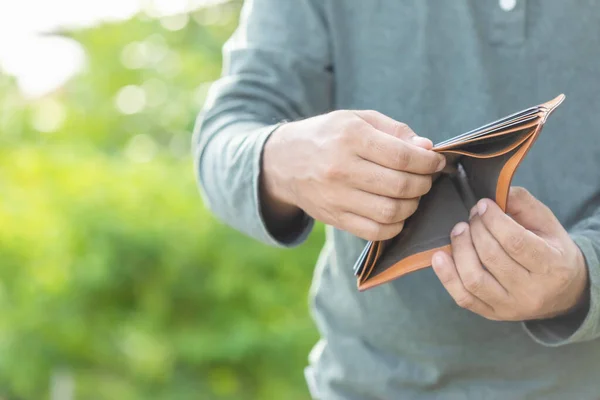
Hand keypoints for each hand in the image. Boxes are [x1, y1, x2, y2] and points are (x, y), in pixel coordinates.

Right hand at [261, 110, 445, 240]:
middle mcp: (341, 168)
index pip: (402, 156)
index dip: (427, 162)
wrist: (284, 162)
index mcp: (350, 136)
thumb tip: (427, 148)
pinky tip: (397, 213)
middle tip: (426, 179)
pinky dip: (395, 226)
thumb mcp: (357, 119)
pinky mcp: (334, 217)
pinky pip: (374, 232)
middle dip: (423, 184)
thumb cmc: (328, 136)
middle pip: (399, 185)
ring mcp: (336, 196)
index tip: (436, 162)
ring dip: (412, 206)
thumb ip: (394, 131)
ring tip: (412, 195)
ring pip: (390, 212)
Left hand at [432, 187, 588, 320]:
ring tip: (458, 231)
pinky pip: (464, 298)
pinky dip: (447, 277)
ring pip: (474, 280)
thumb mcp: (547, 224)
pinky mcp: (492, 314)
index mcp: (551, 266)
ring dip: (460, 250)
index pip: (514, 242)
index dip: (493, 220)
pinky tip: (438, 257)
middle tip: (471, 217)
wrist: (565, 292)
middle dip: (475, 230)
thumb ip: (523, 204)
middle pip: (491, 258)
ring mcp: (510, 307)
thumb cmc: (551, 250)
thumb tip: (493, 193)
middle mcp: (530, 291)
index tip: (482, 205)